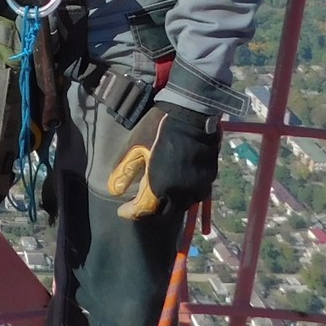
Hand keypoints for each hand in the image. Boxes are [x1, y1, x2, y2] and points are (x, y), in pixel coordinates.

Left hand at [105, 103, 219, 219]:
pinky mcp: (210, 179)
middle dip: (152, 210)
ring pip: (182, 204)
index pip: (143, 210)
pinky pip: (195, 194)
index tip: (122, 210)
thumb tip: (114, 191)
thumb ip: (125, 172)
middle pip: (164, 212)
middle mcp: (181, 194)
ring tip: (160, 192)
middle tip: (141, 202)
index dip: (131, 212)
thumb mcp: (136, 147)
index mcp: (160, 188)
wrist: (192, 114)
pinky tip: (178, 182)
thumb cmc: (159, 129)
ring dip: (170, 202)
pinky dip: (184, 193)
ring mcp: (198, 188)